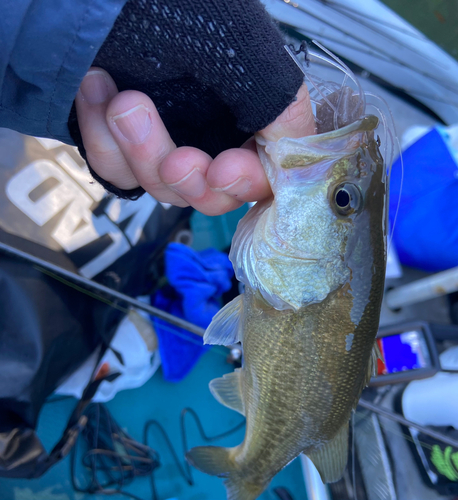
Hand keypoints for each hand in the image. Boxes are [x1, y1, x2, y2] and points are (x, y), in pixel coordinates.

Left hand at [75, 68, 314, 214]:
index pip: (259, 179)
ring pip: (158, 186)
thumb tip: (289, 161)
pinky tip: (97, 93)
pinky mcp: (124, 145)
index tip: (223, 168)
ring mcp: (167, 145)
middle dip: (187, 179)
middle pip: (206, 196)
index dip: (244, 184)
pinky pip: (114, 168)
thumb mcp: (252, 57)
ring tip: (121, 104)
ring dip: (139, 153)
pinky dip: (102, 140)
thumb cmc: (190, 11)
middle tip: (175, 158)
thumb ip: (282, 113)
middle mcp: (212, 142)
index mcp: (250, 128)